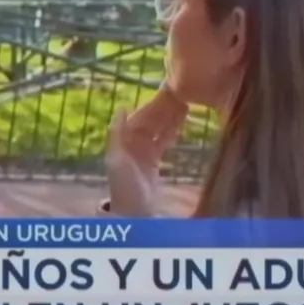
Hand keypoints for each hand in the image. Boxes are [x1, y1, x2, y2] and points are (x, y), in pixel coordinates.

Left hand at [105, 85, 187, 215]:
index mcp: (124, 138)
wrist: (133, 213)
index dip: (155, 105)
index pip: (141, 116)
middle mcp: (133, 142)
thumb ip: (117, 132)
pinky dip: (172, 130)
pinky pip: (164, 140)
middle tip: (183, 94)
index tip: (168, 92)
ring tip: (187, 103)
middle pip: (152, 120)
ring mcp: (144, 150)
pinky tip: (182, 120)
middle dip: (166, 108)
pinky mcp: (154, 160)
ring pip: (159, 128)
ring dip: (171, 116)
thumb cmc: (124, 185)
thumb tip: (121, 107)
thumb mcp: (116, 158)